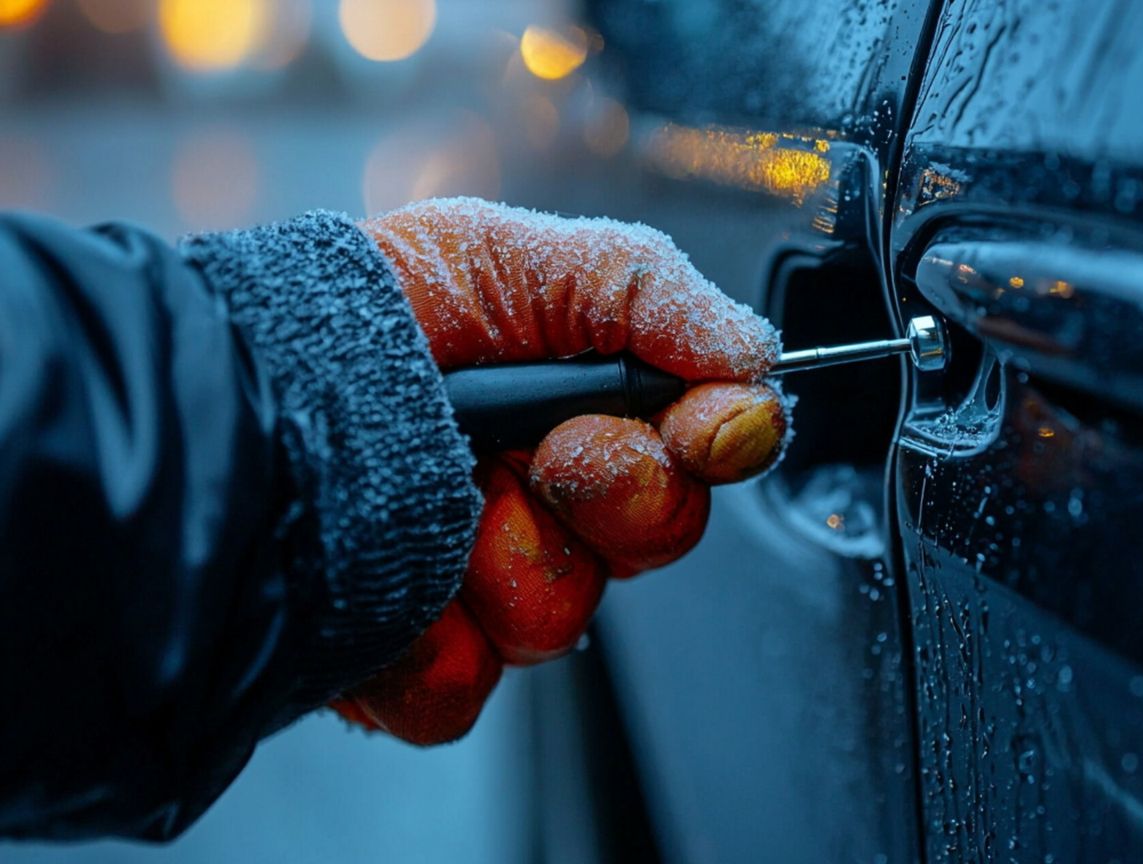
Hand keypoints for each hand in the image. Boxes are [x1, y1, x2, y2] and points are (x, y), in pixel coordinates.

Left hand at [329, 198, 786, 743]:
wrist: (234, 413)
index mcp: (568, 409)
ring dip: (506, 559)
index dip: (707, 445)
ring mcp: (473, 586)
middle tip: (540, 451)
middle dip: (608, 492)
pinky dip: (430, 644)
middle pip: (651, 537)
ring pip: (563, 615)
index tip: (702, 429)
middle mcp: (533, 498)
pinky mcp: (410, 663)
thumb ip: (654, 295)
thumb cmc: (362, 318)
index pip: (693, 449)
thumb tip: (758, 362)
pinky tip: (390, 586)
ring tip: (432, 506)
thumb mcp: (516, 257)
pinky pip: (468, 691)